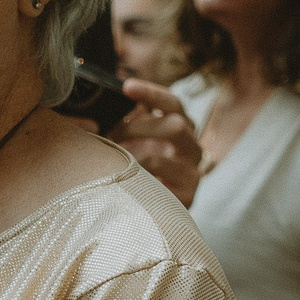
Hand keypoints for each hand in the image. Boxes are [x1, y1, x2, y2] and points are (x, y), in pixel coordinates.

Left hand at [105, 79, 202, 206]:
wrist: (157, 212)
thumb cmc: (144, 170)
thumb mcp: (140, 142)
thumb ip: (131, 122)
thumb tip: (106, 99)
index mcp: (183, 129)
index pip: (174, 104)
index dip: (152, 93)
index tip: (126, 86)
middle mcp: (193, 148)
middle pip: (175, 126)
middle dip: (138, 128)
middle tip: (111, 135)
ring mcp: (193, 173)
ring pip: (162, 158)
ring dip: (132, 155)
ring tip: (113, 160)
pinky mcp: (188, 197)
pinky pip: (159, 185)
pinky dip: (137, 180)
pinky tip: (124, 180)